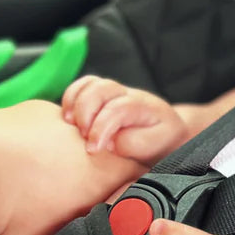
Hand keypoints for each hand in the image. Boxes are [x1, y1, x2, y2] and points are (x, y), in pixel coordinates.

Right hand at [61, 75, 188, 164]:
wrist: (167, 133)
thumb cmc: (160, 141)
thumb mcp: (155, 146)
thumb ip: (134, 144)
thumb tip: (110, 142)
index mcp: (144, 107)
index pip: (119, 108)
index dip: (101, 128)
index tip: (92, 149)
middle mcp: (128, 94)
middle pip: (102, 88)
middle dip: (85, 112)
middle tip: (82, 137)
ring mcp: (114, 92)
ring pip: (90, 84)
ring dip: (75, 103)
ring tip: (70, 125)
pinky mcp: (101, 96)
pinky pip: (82, 86)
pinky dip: (70, 98)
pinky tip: (67, 119)